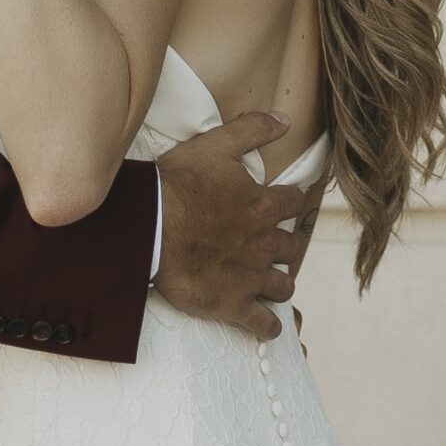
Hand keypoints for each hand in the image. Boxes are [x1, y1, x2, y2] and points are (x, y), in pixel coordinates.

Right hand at [154, 115, 323, 341]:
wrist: (152, 227)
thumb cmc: (180, 184)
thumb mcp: (217, 145)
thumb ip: (253, 130)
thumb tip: (285, 120)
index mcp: (263, 206)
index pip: (293, 202)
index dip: (292, 201)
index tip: (289, 203)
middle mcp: (265, 243)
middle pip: (293, 247)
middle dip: (289, 247)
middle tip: (280, 247)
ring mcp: (252, 276)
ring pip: (283, 286)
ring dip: (281, 284)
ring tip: (273, 285)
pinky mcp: (234, 304)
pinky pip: (262, 323)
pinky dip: (267, 325)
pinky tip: (267, 326)